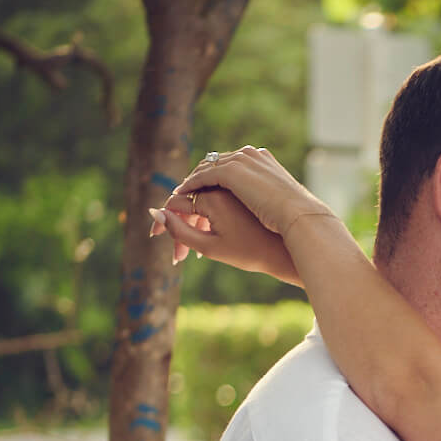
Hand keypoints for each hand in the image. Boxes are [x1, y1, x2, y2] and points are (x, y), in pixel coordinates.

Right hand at [149, 187, 299, 283]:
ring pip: (205, 201)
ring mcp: (237, 185)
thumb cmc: (249, 252)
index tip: (155, 237)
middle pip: (191, 202)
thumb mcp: (209, 246)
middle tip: (176, 256)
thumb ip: (179, 230)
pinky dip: (211, 217)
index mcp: (213, 195)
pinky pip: (221, 198)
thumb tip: (154, 212)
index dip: (164, 220)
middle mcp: (224, 185)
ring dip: (195, 224)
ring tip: (190, 254)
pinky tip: (209, 238)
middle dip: (180, 227)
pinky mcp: (246, 190)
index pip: (177, 202)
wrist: (286, 250)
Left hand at [175, 145, 333, 237]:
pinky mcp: (230, 171)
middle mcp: (249, 154)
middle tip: (188, 191)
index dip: (215, 175)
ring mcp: (239, 160)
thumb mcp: (282, 200)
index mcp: (261, 158)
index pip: (230, 162)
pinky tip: (182, 195)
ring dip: (192, 181)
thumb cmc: (295, 216)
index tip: (205, 189)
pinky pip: (202, 177)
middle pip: (214, 162)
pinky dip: (191, 185)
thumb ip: (272, 194)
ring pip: (205, 168)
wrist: (299, 216)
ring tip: (182, 194)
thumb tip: (273, 202)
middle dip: (200, 176)